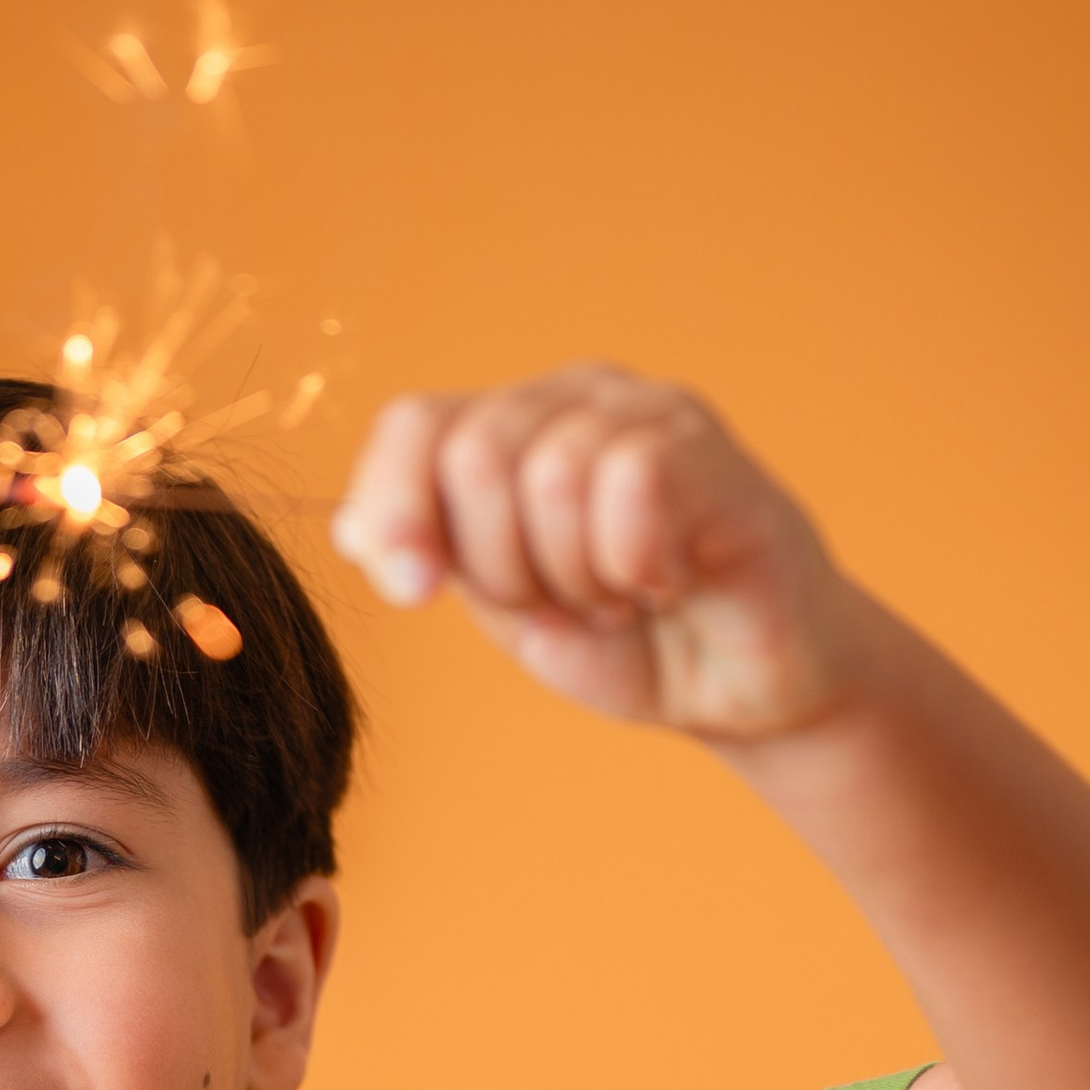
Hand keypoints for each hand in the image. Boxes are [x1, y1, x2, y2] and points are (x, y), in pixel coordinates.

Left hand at [333, 366, 859, 738]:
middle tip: (572, 603)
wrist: (740, 692)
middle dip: (508, 567)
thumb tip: (349, 530)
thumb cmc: (630, 641)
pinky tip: (668, 581)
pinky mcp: (715, 451)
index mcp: (516, 426)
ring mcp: (652, 413)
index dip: (394, 508)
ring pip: (552, 471)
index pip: (416, 425)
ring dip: (580, 576)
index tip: (416, 591)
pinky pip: (632, 481)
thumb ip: (435, 555)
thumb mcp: (507, 606)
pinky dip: (633, 563)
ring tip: (624, 596)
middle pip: (476, 455)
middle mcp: (580, 397)